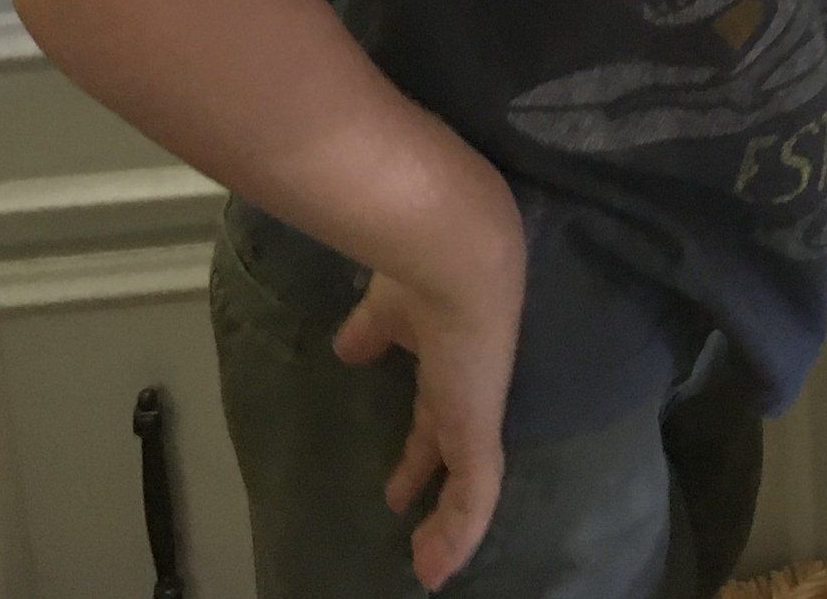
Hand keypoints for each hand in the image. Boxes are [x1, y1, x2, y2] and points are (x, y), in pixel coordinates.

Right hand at [332, 199, 526, 590]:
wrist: (459, 258)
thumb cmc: (420, 273)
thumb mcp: (387, 309)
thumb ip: (372, 330)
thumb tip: (347, 348)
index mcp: (446, 360)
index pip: (434, 414)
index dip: (419, 450)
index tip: (399, 482)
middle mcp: (467, 391)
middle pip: (450, 448)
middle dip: (428, 479)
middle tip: (406, 506)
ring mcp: (477, 415)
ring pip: (472, 485)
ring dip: (450, 528)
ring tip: (428, 565)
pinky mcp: (479, 433)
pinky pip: (475, 498)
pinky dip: (458, 535)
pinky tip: (438, 567)